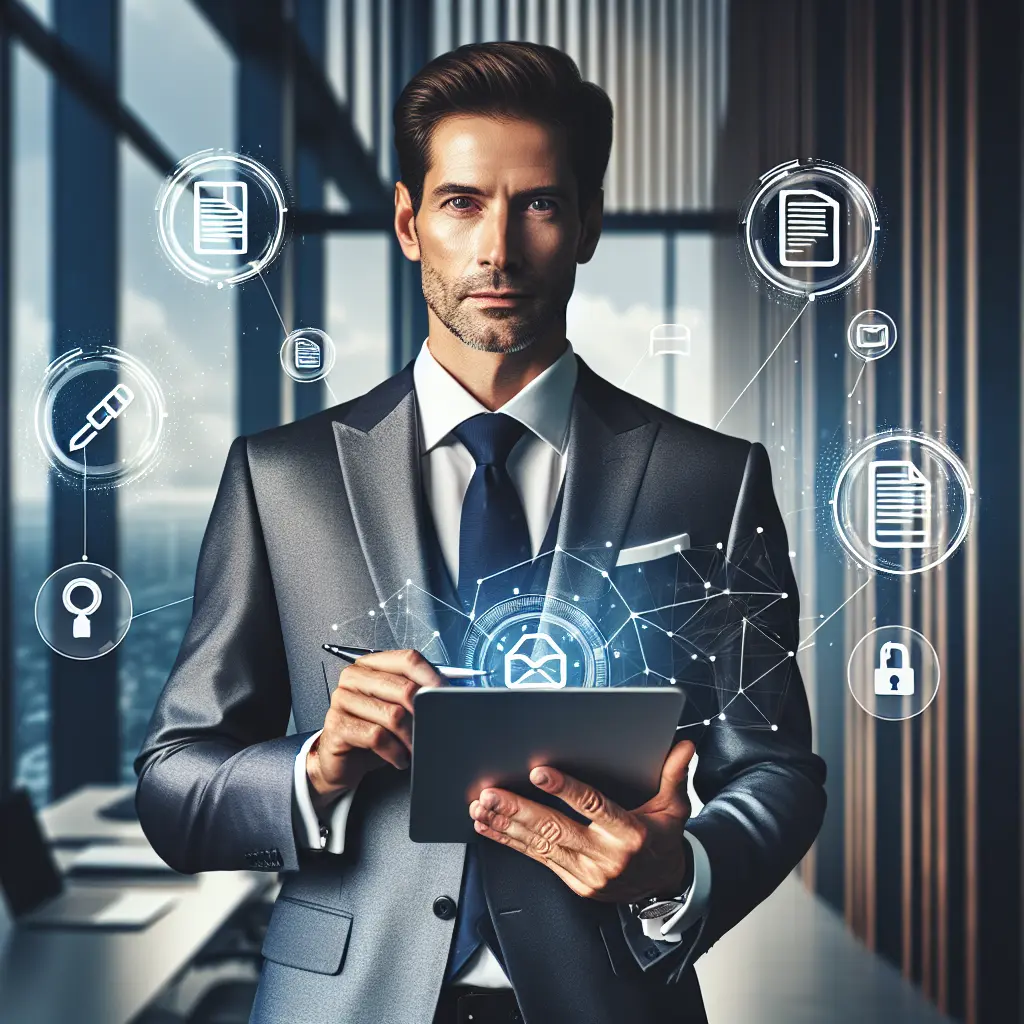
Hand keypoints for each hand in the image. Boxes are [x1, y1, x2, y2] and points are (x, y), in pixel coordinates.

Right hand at [307, 649, 442, 806]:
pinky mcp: (337, 725)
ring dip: (410, 738)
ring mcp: (342, 699)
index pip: (408, 660)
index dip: (433, 678)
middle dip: (423, 715)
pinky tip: (398, 758)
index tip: (448, 697)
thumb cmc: (374, 732)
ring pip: (393, 715)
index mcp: (371, 664)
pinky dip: (395, 752)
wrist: (343, 762)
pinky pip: (377, 737)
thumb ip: (417, 694)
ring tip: (413, 748)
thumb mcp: (398, 708)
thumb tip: (448, 693)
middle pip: (404, 688)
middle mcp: (354, 677)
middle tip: (431, 731)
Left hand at [468, 739, 695, 902]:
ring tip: (482, 808)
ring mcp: (587, 873)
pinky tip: (490, 828)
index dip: (565, 789)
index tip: (539, 772)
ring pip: (540, 845)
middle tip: (492, 792)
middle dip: (519, 809)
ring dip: (507, 826)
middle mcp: (606, 855)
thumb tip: (683, 745)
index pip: (593, 806)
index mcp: (629, 832)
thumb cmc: (664, 839)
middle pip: (556, 829)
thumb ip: (674, 774)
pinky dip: (511, 843)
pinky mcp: (574, 882)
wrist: (666, 886)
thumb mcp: (675, 806)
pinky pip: (538, 859)